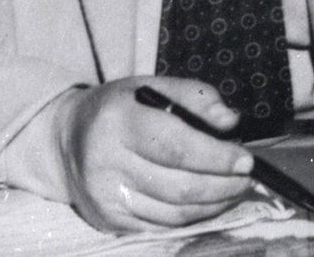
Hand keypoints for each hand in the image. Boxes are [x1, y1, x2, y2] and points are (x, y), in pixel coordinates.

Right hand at [54, 77, 254, 231]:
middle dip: (223, 185)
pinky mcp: (109, 220)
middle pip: (179, 186)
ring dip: (214, 204)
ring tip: (235, 189)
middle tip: (247, 178)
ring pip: (174, 213)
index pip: (176, 146)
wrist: (66, 140)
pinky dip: (193, 217)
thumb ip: (195, 97)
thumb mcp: (153, 87)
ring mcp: (106, 197)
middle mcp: (106, 162)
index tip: (246, 160)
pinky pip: (162, 226)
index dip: (217, 157)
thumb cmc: (120, 109)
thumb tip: (230, 122)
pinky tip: (209, 202)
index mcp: (118, 120)